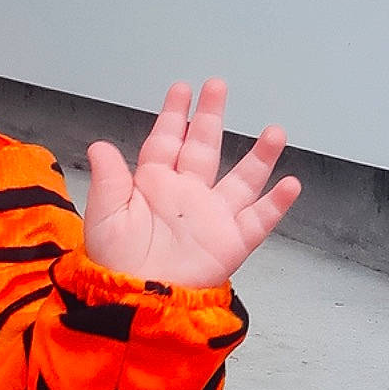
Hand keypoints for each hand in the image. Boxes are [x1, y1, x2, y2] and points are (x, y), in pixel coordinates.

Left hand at [83, 78, 300, 287]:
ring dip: (259, 156)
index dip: (174, 115)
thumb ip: (107, 180)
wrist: (138, 302)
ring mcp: (211, 217)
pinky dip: (276, 203)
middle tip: (218, 87)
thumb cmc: (116, 265)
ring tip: (274, 131)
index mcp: (153, 186)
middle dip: (211, 117)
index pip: (166, 141)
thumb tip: (99, 146)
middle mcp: (186, 196)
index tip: (182, 90)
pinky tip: (290, 183)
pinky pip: (259, 219)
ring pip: (241, 179)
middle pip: (204, 148)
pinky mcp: (230, 242)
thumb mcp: (104, 219)